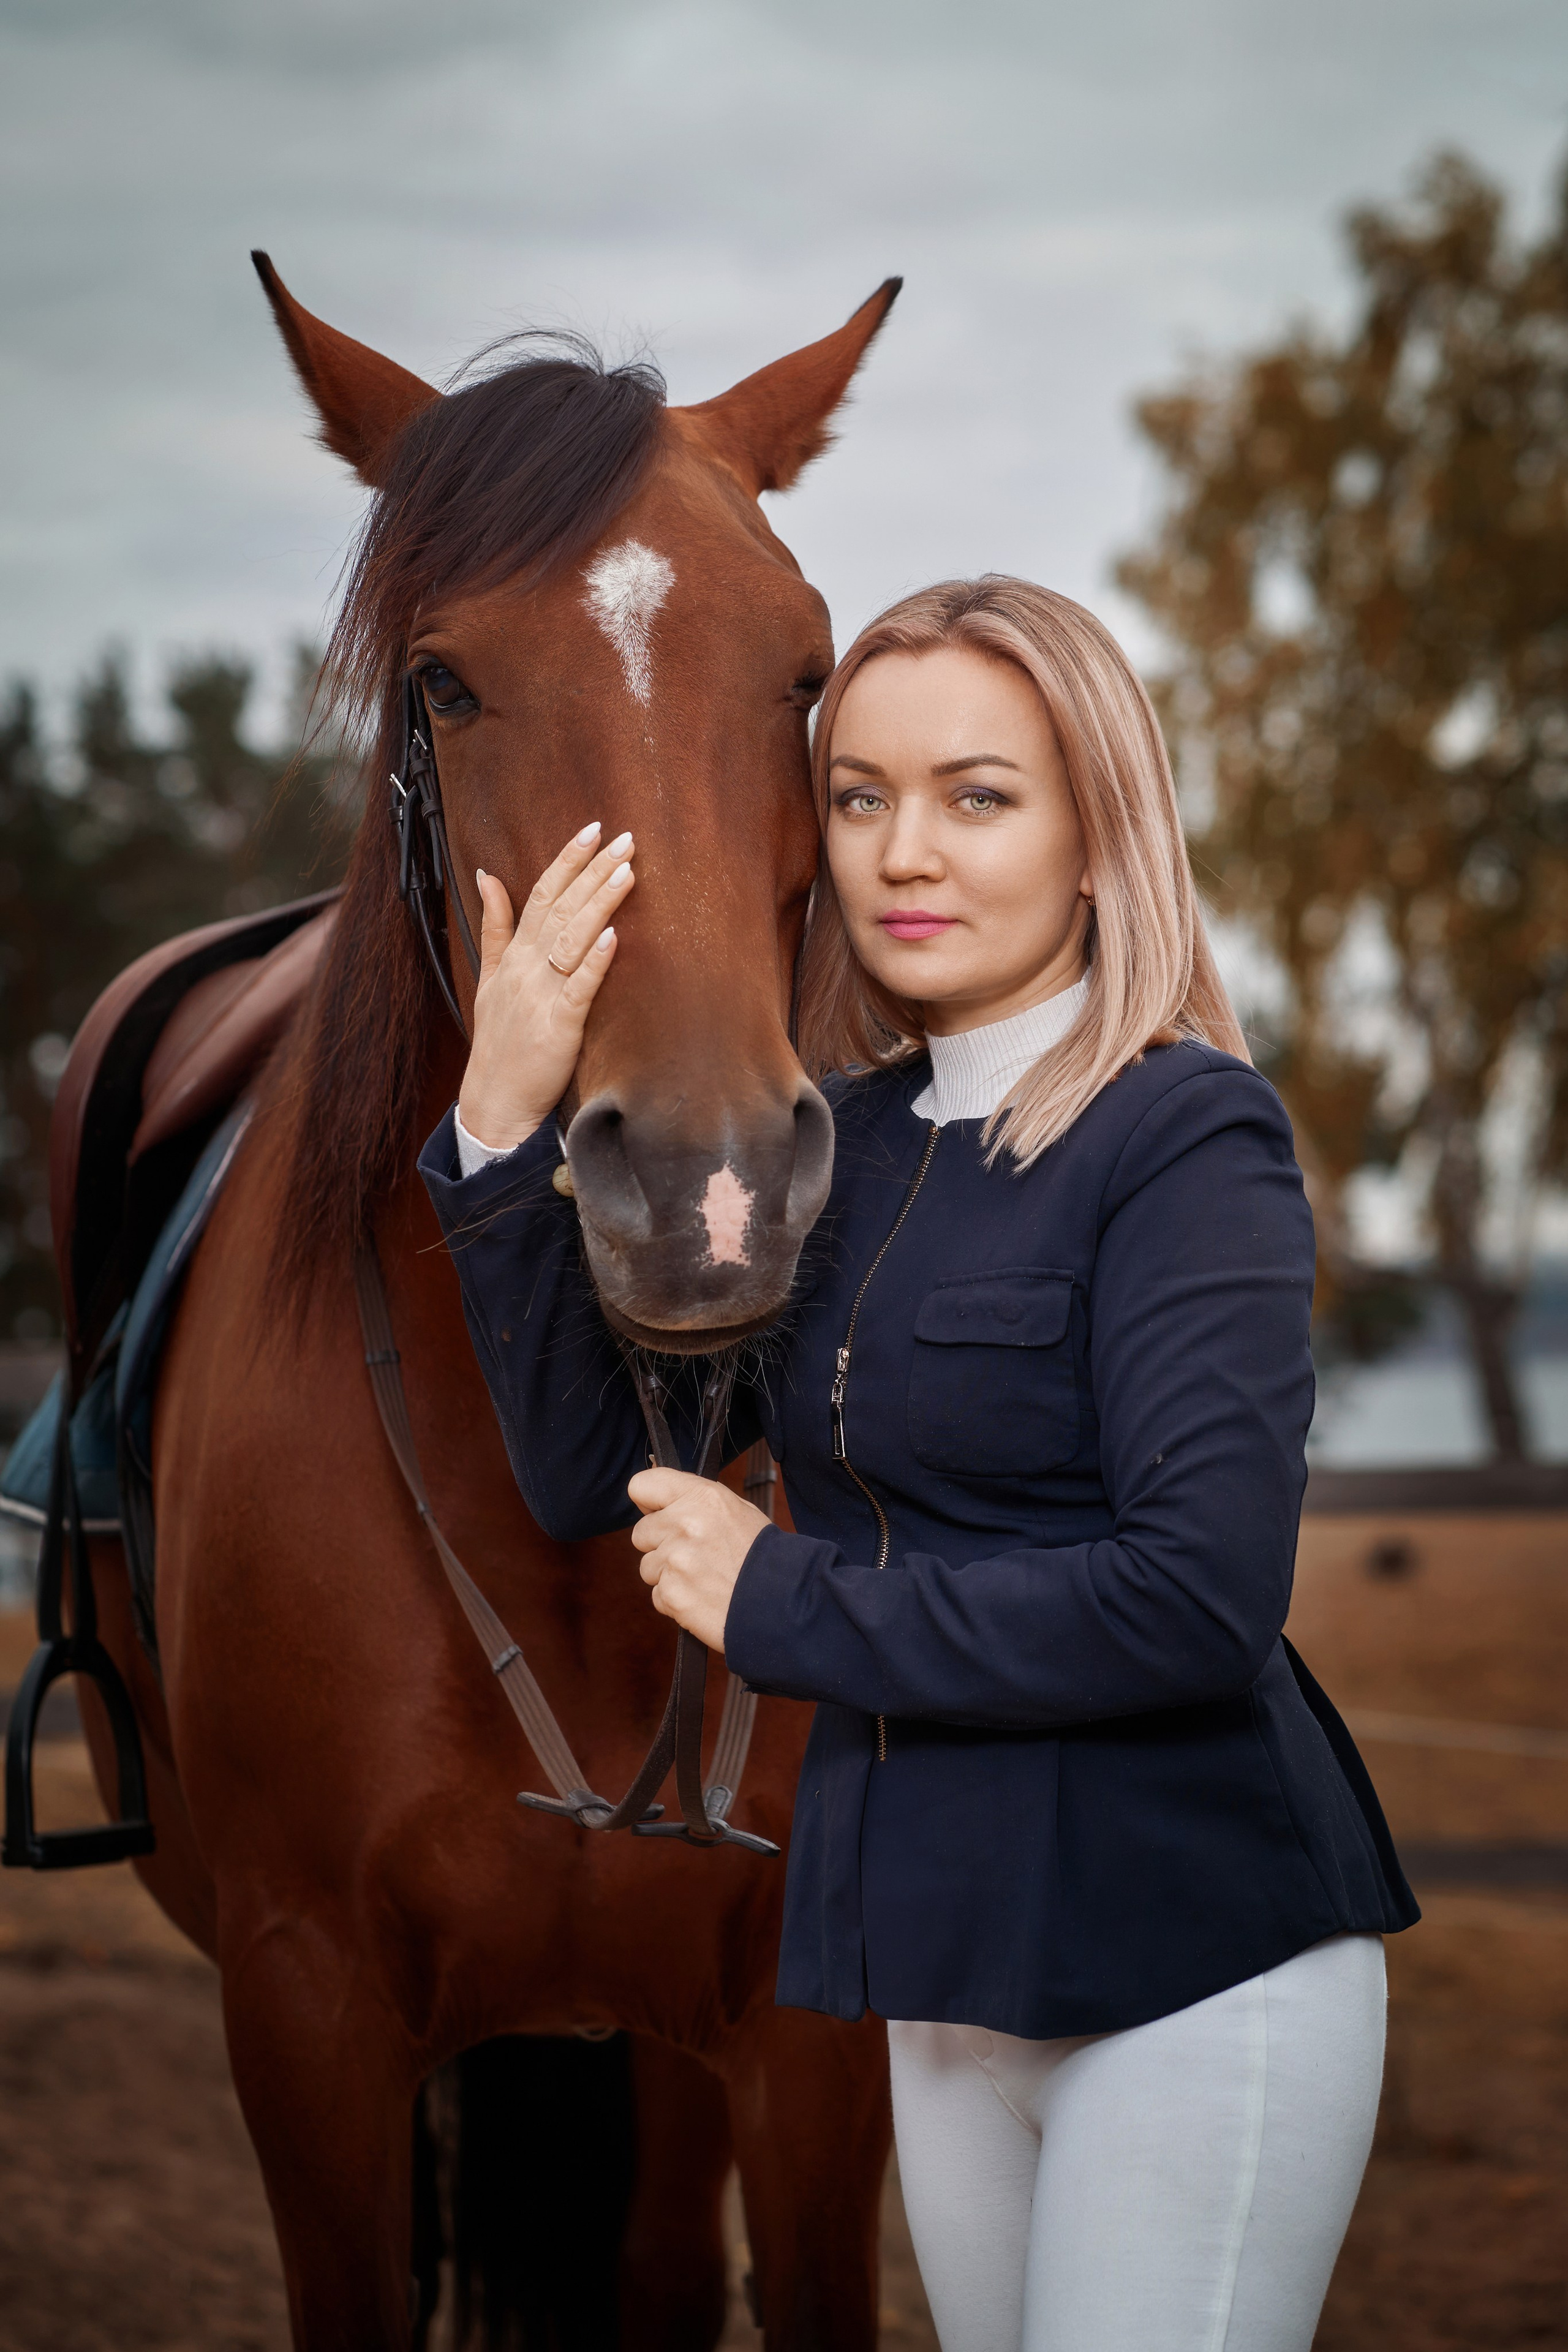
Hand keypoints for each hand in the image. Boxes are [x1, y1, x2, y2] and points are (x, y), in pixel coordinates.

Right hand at [457, 822, 636, 1149]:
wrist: (494, 1100)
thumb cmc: (500, 1040)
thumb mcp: (490, 977)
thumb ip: (495, 925)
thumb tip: (487, 875)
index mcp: (516, 955)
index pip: (541, 894)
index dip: (567, 861)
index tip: (592, 831)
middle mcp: (527, 968)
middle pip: (561, 908)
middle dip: (593, 871)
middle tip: (624, 838)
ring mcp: (542, 997)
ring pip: (572, 940)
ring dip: (598, 904)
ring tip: (626, 872)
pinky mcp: (558, 1028)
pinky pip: (578, 990)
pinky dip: (594, 963)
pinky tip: (612, 937)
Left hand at [627, 1468, 770, 1652]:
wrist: (783, 1600)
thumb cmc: (761, 1555)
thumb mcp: (735, 1510)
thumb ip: (694, 1502)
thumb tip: (659, 1504)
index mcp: (701, 1497)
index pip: (641, 1486)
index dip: (648, 1502)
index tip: (658, 1513)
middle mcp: (684, 1525)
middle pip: (641, 1533)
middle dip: (661, 1545)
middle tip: (695, 1555)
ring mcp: (675, 1561)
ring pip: (648, 1567)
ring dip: (669, 1575)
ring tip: (704, 1579)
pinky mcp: (672, 1594)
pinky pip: (658, 1595)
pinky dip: (676, 1600)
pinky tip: (703, 1597)